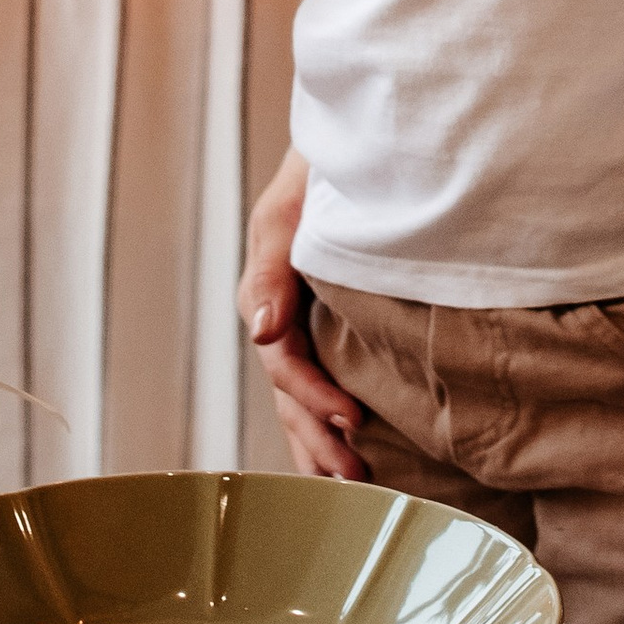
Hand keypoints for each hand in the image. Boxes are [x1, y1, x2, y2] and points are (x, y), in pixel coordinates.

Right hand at [236, 160, 368, 481]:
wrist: (363, 139)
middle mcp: (283, 315)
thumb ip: (270, 265)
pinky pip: (326, 381)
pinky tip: (360, 455)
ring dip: (321, 443)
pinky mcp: (333, 324)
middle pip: (290, 395)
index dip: (313, 397)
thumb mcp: (288, 206)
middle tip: (354, 478)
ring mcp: (306, 322)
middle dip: (316, 440)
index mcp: (268, 292)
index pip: (284, 363)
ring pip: (303, 399)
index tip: (353, 422)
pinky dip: (331, 423)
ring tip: (352, 485)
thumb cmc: (323, 166)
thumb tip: (260, 330)